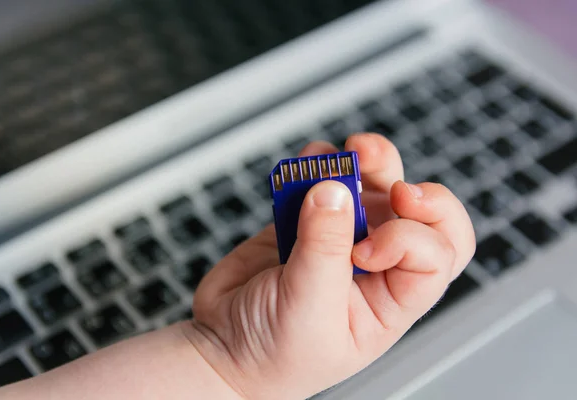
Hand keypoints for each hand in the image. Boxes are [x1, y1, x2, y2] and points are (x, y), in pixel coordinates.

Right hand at [186, 133, 475, 399]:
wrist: (222, 346)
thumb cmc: (273, 353)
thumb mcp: (307, 310)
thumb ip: (323, 248)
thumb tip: (334, 191)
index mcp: (392, 300)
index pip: (433, 256)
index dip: (405, 239)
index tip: (360, 251)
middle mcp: (376, 265)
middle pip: (423, 217)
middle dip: (413, 192)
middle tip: (391, 186)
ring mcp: (342, 238)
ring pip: (377, 186)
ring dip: (368, 163)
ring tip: (347, 154)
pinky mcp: (307, 220)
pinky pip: (325, 179)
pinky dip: (319, 161)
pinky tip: (309, 162)